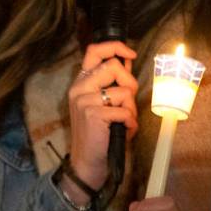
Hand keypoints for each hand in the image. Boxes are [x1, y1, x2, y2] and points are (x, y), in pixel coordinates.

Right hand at [67, 41, 138, 193]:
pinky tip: (124, 130)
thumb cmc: (100, 134)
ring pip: (123, 91)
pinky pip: (124, 110)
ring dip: (131, 109)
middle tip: (128, 102)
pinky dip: (130, 122)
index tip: (130, 54)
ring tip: (124, 121)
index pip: (94, 51)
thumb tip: (128, 60)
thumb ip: (113, 83)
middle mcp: (79, 88)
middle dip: (130, 83)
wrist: (87, 162)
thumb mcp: (104, 104)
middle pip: (114, 66)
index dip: (115, 47)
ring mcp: (84, 101)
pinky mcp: (92, 114)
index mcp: (81, 83)